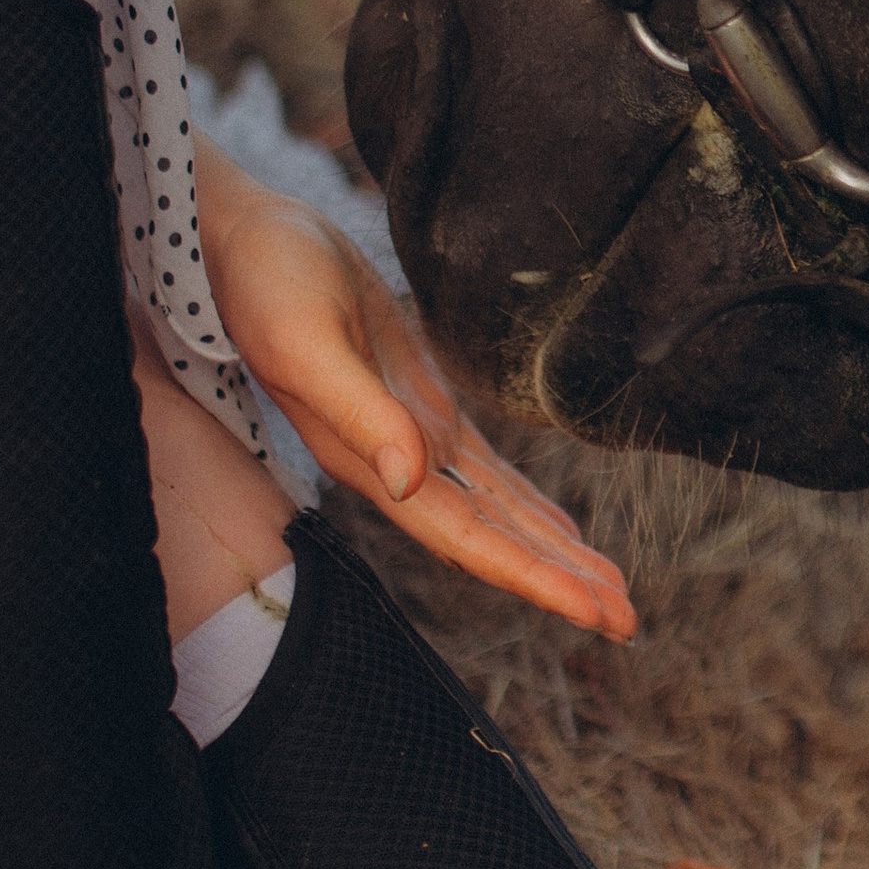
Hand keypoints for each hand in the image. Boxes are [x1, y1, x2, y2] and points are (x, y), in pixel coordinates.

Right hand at [194, 143, 634, 641]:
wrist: (240, 243)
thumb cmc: (265, 287)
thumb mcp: (308, 345)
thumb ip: (360, 414)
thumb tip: (410, 479)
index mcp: (370, 465)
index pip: (468, 540)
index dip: (534, 577)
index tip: (595, 612)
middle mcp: (394, 466)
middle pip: (492, 540)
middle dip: (559, 581)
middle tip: (628, 624)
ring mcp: (410, 438)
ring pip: (496, 513)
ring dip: (551, 553)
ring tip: (611, 593)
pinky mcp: (420, 403)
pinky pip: (486, 473)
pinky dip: (526, 505)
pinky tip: (560, 530)